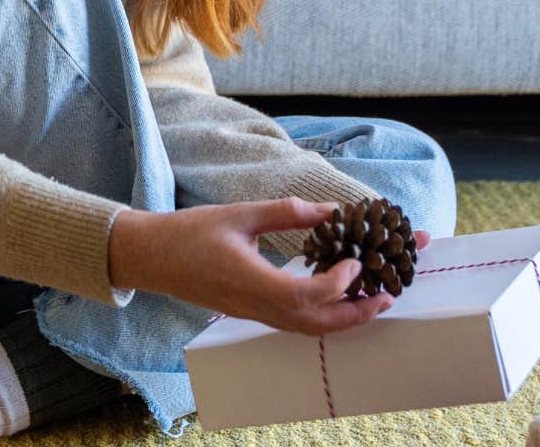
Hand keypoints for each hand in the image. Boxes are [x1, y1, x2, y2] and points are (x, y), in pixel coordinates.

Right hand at [107, 197, 432, 336]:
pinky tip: (336, 295)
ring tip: (371, 298)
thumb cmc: (190, 232)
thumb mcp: (240, 214)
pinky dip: (324, 315)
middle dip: (356, 315)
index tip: (355, 263)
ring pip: (307, 329)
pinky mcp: (251, 313)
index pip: (302, 296)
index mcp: (250, 281)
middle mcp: (254, 306)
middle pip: (315, 325)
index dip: (335, 286)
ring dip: (344, 319)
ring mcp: (253, 314)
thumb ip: (287, 212)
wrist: (152, 257)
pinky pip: (295, 323)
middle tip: (388, 295)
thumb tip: (331, 210)